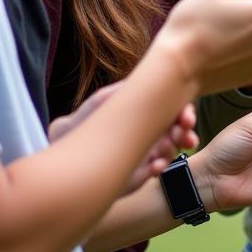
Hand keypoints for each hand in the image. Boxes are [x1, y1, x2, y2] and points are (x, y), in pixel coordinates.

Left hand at [49, 85, 198, 193]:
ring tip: (170, 149)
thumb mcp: (102, 101)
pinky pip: (157, 169)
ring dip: (176, 147)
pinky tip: (155, 167)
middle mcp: (149, 131)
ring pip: (172, 147)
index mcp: (144, 111)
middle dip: (186, 129)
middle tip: (186, 133)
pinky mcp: (140, 172)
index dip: (183, 111)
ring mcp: (147, 151)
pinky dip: (160, 167)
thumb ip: (126, 90)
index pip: (171, 107)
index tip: (186, 116)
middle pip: (178, 127)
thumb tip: (151, 78)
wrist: (64, 158)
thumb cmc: (82, 125)